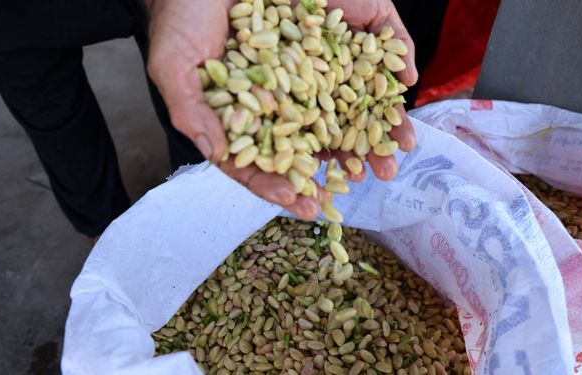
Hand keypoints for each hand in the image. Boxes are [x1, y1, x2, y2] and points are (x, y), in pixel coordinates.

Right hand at [146, 0, 416, 219]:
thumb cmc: (182, 18)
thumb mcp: (175, 67)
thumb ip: (194, 112)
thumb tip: (216, 155)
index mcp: (255, 111)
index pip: (272, 155)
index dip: (285, 183)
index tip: (304, 205)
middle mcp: (289, 90)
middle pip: (322, 133)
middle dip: (349, 158)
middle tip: (374, 178)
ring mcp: (315, 58)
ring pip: (353, 96)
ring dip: (380, 121)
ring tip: (401, 147)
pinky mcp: (335, 23)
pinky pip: (369, 43)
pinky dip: (391, 58)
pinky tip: (406, 79)